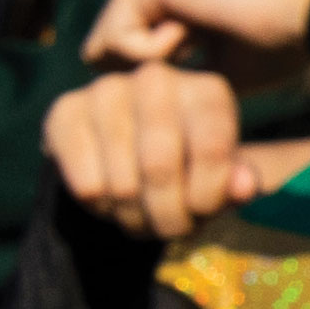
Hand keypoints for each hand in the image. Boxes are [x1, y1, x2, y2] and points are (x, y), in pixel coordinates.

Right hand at [45, 64, 259, 239]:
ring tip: (141, 218)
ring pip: (122, 183)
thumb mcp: (218, 176)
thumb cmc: (182, 164)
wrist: (122, 150)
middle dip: (167, 216)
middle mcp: (156, 78)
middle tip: (168, 230)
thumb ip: (238, 183)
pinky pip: (87, 184)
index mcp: (206, 90)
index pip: (211, 150)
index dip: (208, 198)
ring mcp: (106, 90)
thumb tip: (245, 186)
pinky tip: (110, 200)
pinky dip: (101, 208)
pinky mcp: (65, 111)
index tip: (201, 215)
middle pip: (160, 168)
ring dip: (133, 218)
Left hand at [81, 0, 309, 69]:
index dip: (146, 87)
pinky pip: (117, 39)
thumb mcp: (210, 76)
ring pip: (101, 49)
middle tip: (193, 57)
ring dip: (154, 64)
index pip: (117, 59)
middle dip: (141, 77)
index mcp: (161, 0)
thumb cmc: (274, 49)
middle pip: (99, 55)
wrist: (309, 18)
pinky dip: (157, 52)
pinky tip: (196, 29)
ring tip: (198, 40)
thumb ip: (170, 81)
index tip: (190, 77)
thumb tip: (135, 112)